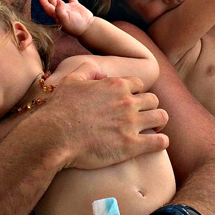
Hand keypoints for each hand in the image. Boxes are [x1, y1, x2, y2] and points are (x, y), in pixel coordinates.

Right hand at [34, 72, 168, 170]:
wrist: (53, 136)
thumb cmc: (59, 109)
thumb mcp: (70, 80)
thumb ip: (87, 69)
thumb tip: (101, 71)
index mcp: (115, 85)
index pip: (139, 84)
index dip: (135, 92)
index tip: (130, 100)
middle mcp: (127, 101)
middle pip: (153, 99)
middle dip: (149, 106)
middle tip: (143, 115)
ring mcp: (131, 123)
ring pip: (161, 117)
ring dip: (159, 122)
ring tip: (154, 128)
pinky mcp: (131, 145)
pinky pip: (160, 142)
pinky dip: (161, 142)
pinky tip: (156, 144)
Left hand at [37, 0, 94, 36]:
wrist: (87, 27)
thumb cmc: (75, 26)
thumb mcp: (65, 19)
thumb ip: (60, 10)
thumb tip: (57, 1)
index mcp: (56, 15)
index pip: (47, 7)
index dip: (43, 0)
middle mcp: (61, 11)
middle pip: (52, 1)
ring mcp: (68, 9)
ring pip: (60, 0)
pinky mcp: (76, 6)